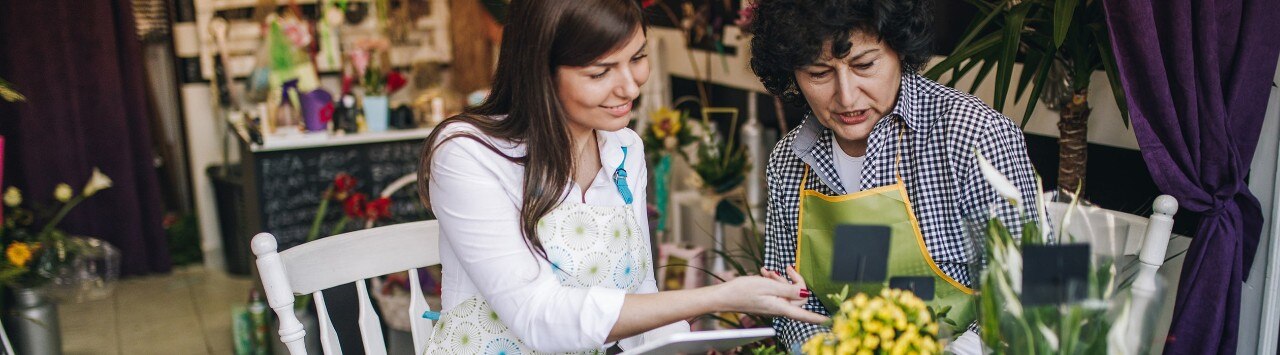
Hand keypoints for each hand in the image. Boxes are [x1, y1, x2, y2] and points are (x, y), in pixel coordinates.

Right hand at [711, 275, 827, 323]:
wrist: (724, 296)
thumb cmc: (743, 291)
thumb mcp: (767, 285)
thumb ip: (788, 289)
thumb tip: (805, 292)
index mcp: (781, 307)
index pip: (805, 314)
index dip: (818, 318)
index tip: (831, 320)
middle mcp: (779, 308)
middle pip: (798, 296)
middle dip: (793, 281)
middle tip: (785, 269)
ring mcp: (774, 305)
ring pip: (787, 292)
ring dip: (781, 279)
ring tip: (768, 271)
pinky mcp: (768, 301)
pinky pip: (778, 291)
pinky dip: (774, 281)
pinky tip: (765, 273)